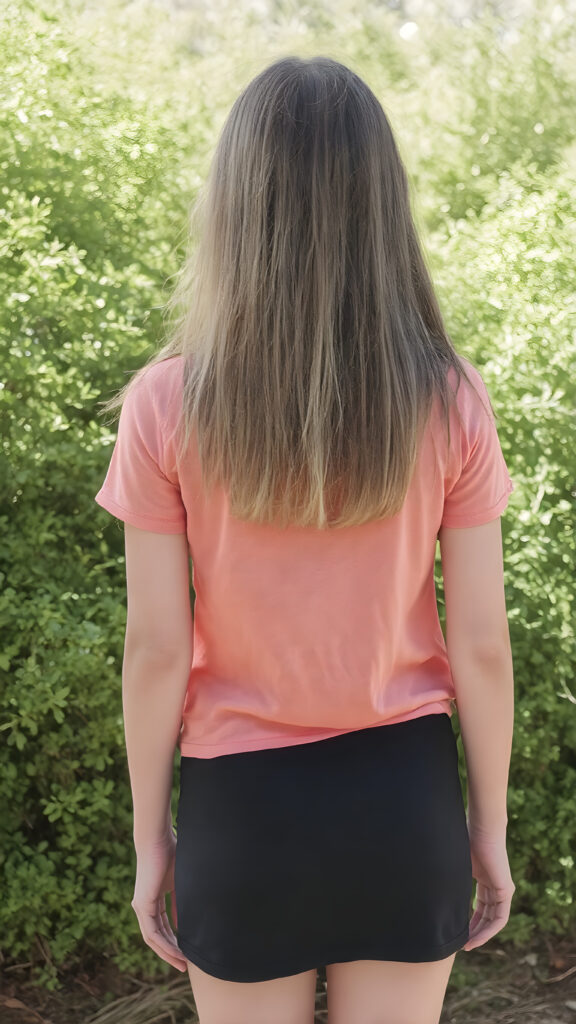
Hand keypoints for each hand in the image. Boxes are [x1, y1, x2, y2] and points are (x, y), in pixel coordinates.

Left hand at [131, 830, 187, 971]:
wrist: (158, 839)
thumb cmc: (171, 852)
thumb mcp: (180, 881)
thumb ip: (181, 900)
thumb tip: (187, 919)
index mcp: (153, 899)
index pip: (163, 926)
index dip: (175, 940)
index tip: (187, 951)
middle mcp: (144, 906)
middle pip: (157, 936)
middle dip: (171, 952)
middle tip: (185, 965)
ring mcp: (141, 906)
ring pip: (153, 939)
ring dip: (167, 952)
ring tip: (182, 964)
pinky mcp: (142, 905)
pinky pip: (152, 932)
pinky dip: (164, 944)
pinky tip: (177, 951)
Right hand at [462, 824, 515, 951]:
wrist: (482, 828)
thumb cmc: (466, 839)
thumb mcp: (456, 865)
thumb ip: (451, 879)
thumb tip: (428, 889)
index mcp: (484, 879)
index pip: (480, 906)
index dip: (469, 921)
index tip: (458, 932)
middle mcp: (495, 886)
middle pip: (486, 915)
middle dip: (474, 931)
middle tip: (462, 945)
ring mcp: (502, 889)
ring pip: (493, 920)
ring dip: (481, 934)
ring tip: (468, 946)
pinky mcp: (505, 891)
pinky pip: (500, 918)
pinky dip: (489, 930)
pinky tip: (477, 938)